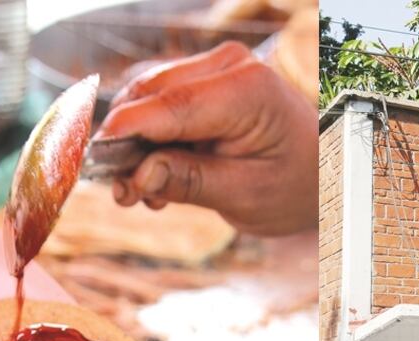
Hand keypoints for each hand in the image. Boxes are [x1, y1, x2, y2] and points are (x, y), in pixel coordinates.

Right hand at [96, 41, 317, 236]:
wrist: (323, 170)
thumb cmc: (296, 184)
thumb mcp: (247, 195)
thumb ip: (191, 182)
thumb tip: (139, 175)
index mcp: (248, 90)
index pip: (170, 107)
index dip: (124, 134)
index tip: (95, 165)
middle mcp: (229, 66)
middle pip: (149, 96)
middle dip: (125, 145)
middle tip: (124, 196)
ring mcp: (215, 68)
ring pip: (146, 98)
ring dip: (134, 145)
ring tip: (141, 194)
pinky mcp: (204, 80)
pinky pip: (158, 103)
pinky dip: (148, 138)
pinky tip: (155, 176)